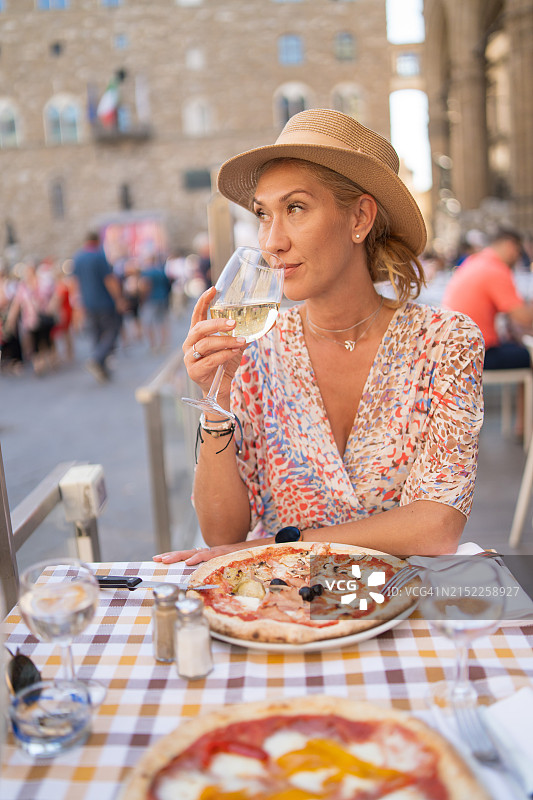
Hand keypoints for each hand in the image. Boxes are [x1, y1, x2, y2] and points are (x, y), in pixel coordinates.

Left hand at [153, 538, 274, 565]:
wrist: (276, 546)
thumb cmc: (258, 558)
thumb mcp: (239, 568)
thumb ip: (228, 573)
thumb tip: (221, 585)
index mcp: (217, 556)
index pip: (194, 556)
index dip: (179, 557)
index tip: (162, 560)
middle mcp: (217, 552)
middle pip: (191, 553)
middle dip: (173, 556)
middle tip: (156, 559)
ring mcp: (223, 551)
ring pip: (197, 553)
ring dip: (180, 556)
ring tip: (165, 559)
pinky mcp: (230, 552)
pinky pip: (213, 555)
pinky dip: (200, 557)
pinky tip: (190, 561)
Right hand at [182, 287, 246, 400]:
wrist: (220, 389)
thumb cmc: (225, 364)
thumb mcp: (237, 346)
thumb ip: (247, 333)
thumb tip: (272, 321)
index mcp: (197, 334)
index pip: (197, 314)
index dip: (203, 301)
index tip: (213, 289)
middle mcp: (190, 343)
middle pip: (199, 328)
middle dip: (216, 324)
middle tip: (233, 323)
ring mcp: (189, 357)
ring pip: (205, 344)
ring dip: (225, 341)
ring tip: (240, 341)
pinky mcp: (194, 371)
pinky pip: (209, 360)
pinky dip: (223, 355)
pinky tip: (234, 353)